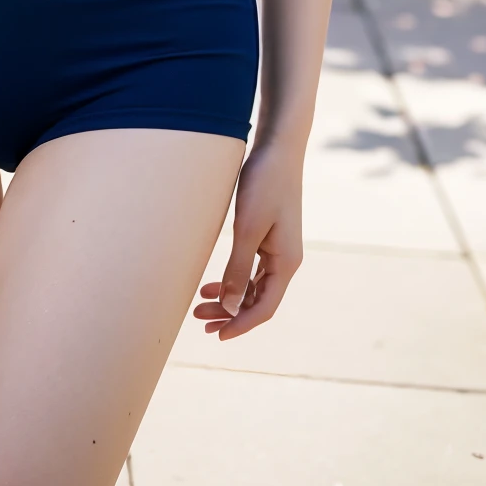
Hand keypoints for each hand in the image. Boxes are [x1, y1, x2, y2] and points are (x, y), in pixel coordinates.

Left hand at [191, 139, 303, 339]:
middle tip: (198, 321)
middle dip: (229, 314)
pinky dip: (234, 280)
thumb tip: (231, 308)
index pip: (264, 308)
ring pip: (254, 286)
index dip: (241, 325)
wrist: (278, 149)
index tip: (216, 336)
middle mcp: (286, 261)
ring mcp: (279, 249)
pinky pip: (253, 269)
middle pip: (258, 300)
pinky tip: (214, 283)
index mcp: (287, 264)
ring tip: (200, 306)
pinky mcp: (270, 236)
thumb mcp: (247, 229)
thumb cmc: (264, 185)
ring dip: (230, 298)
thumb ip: (239, 269)